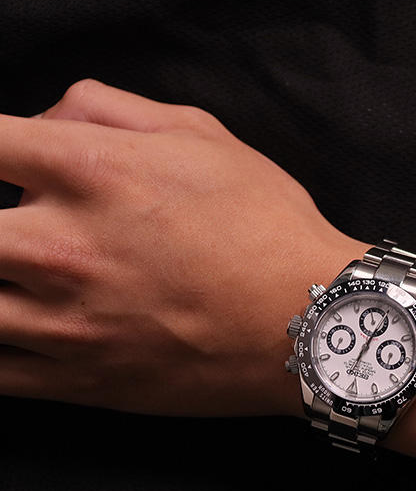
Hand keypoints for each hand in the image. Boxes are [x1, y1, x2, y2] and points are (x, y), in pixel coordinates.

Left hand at [0, 80, 361, 415]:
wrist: (310, 323)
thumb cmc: (266, 226)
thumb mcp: (203, 136)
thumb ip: (106, 108)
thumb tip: (42, 118)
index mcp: (89, 172)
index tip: (0, 162)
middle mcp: (61, 248)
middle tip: (16, 226)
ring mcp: (64, 324)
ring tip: (19, 276)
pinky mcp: (79, 383)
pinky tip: (14, 326)